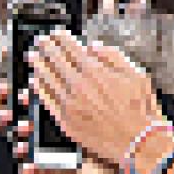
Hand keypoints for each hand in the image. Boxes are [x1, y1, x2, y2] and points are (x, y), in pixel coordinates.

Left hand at [29, 30, 164, 167]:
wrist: (137, 141)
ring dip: (39, 65)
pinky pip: (47, 101)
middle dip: (46, 48)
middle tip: (40, 41)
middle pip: (56, 61)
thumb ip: (113, 56)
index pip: (71, 48)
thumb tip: (92, 46)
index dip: (61, 38)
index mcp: (95, 70)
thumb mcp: (136, 73)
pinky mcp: (65, 121)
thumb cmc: (140, 107)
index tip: (56, 33)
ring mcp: (69, 104)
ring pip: (47, 79)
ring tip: (33, 57)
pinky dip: (39, 89)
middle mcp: (78, 85)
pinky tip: (35, 81)